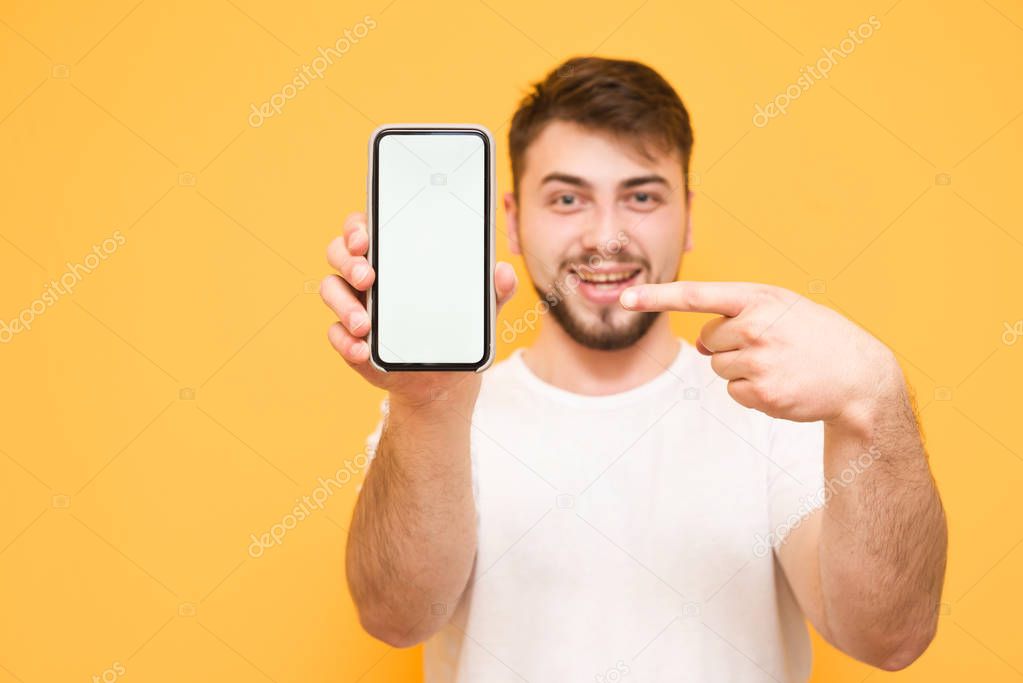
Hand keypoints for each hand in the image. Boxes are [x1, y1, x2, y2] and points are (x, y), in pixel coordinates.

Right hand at [320, 212, 517, 408]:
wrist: (443, 377)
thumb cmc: (455, 326)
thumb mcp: (479, 308)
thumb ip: (494, 289)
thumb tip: (504, 272)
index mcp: (394, 255)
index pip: (366, 227)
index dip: (358, 227)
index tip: (366, 236)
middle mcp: (367, 274)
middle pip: (340, 252)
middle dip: (348, 260)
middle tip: (368, 276)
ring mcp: (354, 304)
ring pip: (331, 289)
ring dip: (343, 304)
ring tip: (365, 324)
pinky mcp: (349, 337)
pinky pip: (335, 333)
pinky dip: (345, 341)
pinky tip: (362, 349)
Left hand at [620, 281, 901, 431]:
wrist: (860, 376)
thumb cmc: (815, 336)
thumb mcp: (782, 308)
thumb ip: (738, 313)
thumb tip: (699, 345)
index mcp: (759, 299)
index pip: (697, 295)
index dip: (657, 296)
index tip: (626, 297)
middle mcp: (756, 327)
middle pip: (706, 340)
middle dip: (727, 345)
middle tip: (768, 347)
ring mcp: (759, 363)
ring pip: (717, 368)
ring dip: (740, 369)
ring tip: (779, 365)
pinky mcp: (763, 395)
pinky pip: (732, 393)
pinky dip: (750, 392)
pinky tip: (781, 384)